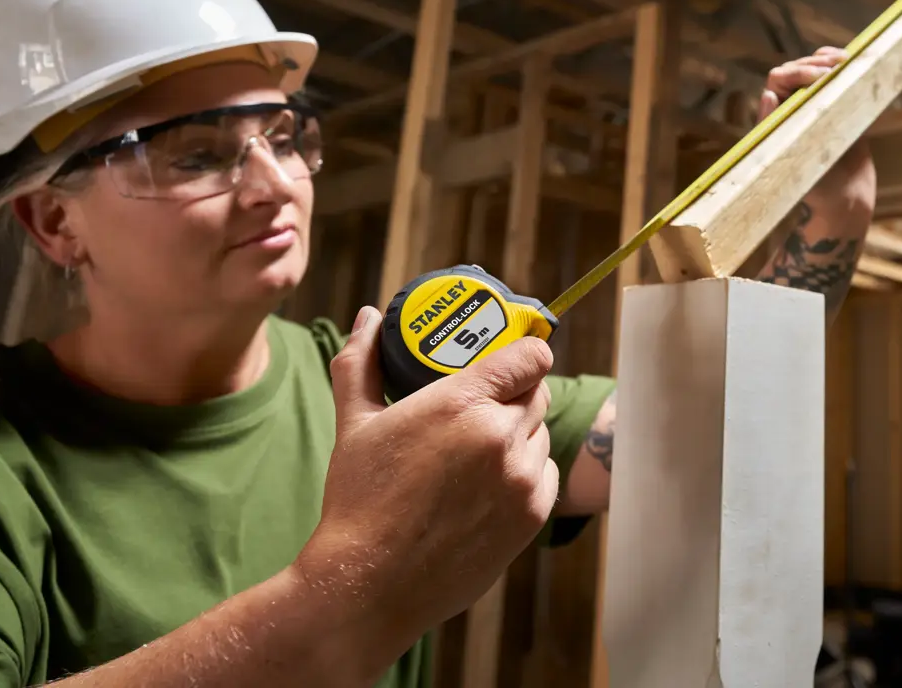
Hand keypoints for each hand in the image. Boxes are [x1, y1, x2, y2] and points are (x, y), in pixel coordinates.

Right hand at [294, 307, 558, 663]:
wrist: (369, 583)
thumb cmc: (359, 501)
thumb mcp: (355, 423)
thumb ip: (362, 362)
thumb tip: (369, 316)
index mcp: (463, 402)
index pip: (529, 356)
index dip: (526, 353)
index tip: (514, 358)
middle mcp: (501, 435)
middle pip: (537, 393)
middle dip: (516, 393)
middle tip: (487, 404)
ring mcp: (521, 478)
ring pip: (541, 435)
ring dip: (522, 434)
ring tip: (482, 448)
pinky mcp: (531, 516)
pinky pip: (546, 475)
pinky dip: (527, 472)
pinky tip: (492, 482)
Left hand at [760, 47, 875, 208]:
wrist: (843, 196)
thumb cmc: (815, 184)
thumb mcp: (795, 158)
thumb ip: (780, 129)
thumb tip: (767, 93)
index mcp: (775, 117)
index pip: (778, 80)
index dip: (798, 72)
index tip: (821, 76)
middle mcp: (789, 107)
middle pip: (795, 69)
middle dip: (814, 63)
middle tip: (839, 65)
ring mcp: (810, 103)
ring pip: (812, 69)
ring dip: (826, 59)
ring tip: (845, 59)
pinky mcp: (831, 104)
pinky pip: (830, 77)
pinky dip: (837, 66)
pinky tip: (849, 61)